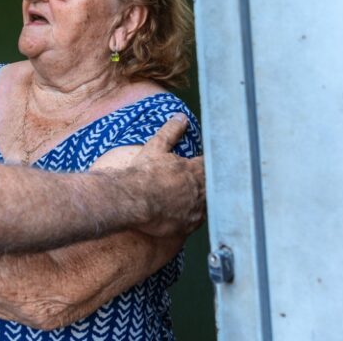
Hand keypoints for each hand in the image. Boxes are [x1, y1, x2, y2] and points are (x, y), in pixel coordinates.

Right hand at [127, 115, 205, 237]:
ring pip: (205, 205)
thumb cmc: (143, 173)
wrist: (132, 199)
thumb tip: (181, 117)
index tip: (202, 165)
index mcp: (195, 170)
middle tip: (192, 184)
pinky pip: (195, 221)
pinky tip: (181, 214)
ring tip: (186, 199)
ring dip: (199, 201)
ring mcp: (196, 210)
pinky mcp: (188, 225)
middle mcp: (200, 191)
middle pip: (210, 187)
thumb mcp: (156, 147)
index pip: (209, 166)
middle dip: (204, 184)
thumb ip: (171, 131)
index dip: (205, 166)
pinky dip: (190, 217)